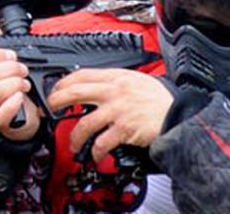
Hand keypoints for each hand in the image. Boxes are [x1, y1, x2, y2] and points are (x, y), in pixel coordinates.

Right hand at [0, 22, 41, 140]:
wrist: (23, 114)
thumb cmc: (12, 86)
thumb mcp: (4, 62)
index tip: (12, 55)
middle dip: (12, 69)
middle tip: (23, 70)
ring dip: (16, 84)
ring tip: (24, 84)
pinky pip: (2, 112)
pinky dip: (14, 102)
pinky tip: (20, 97)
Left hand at [47, 69, 173, 161]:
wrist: (178, 114)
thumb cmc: (159, 99)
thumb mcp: (136, 80)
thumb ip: (115, 82)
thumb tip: (96, 86)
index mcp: (116, 77)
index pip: (82, 75)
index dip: (64, 81)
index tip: (57, 88)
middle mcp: (114, 92)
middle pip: (75, 93)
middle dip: (57, 100)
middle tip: (51, 108)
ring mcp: (117, 111)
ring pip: (84, 123)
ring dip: (74, 136)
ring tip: (73, 143)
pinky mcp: (123, 129)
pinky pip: (101, 143)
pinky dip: (94, 152)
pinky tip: (94, 155)